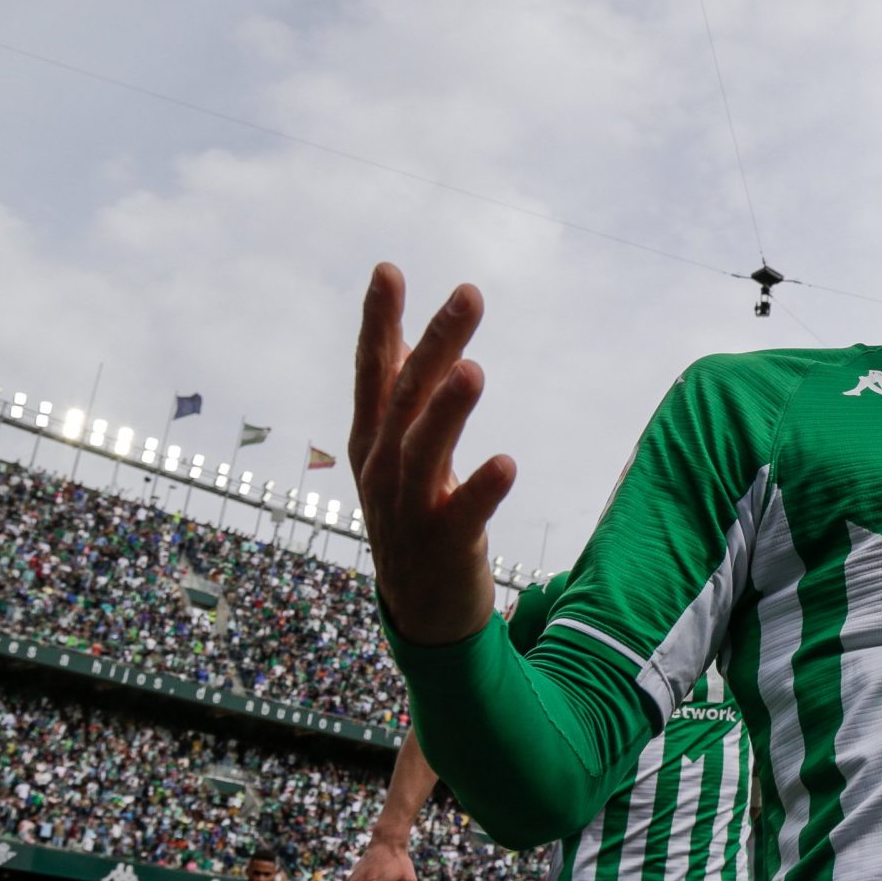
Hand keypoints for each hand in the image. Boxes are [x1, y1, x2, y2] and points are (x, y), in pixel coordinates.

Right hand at [349, 263, 515, 645]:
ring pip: (424, 451)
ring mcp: (408, 508)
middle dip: (433, 343)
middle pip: (406, 397)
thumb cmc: (418, 516)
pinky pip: (463, 513)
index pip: (375, 371)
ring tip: (473, 368)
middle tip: (467, 295)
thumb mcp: (402, 455)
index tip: (388, 270)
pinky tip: (507, 463)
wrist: (423, 610)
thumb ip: (406, 401)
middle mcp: (383, 468)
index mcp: (374, 440)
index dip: (380, 322)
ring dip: (448, 410)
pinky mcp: (443, 546)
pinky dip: (482, 488)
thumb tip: (408, 341)